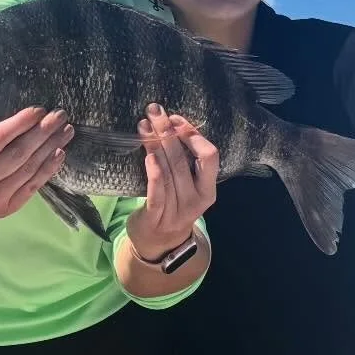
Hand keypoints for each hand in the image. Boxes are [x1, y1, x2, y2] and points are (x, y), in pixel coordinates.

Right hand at [0, 106, 74, 222]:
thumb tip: (23, 118)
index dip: (19, 124)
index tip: (39, 110)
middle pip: (18, 154)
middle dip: (42, 132)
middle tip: (60, 116)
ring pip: (29, 169)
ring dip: (51, 148)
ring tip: (66, 131)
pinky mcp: (10, 207)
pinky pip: (33, 185)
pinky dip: (48, 168)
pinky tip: (60, 153)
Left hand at [126, 108, 218, 260]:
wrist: (158, 243)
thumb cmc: (173, 205)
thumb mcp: (188, 187)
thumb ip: (185, 163)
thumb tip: (172, 125)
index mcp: (208, 189)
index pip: (210, 156)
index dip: (193, 135)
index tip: (176, 120)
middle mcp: (196, 200)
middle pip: (183, 160)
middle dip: (168, 132)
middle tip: (154, 111)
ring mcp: (177, 211)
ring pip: (168, 172)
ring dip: (155, 145)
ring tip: (144, 125)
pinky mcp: (156, 218)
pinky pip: (157, 193)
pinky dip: (154, 173)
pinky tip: (148, 156)